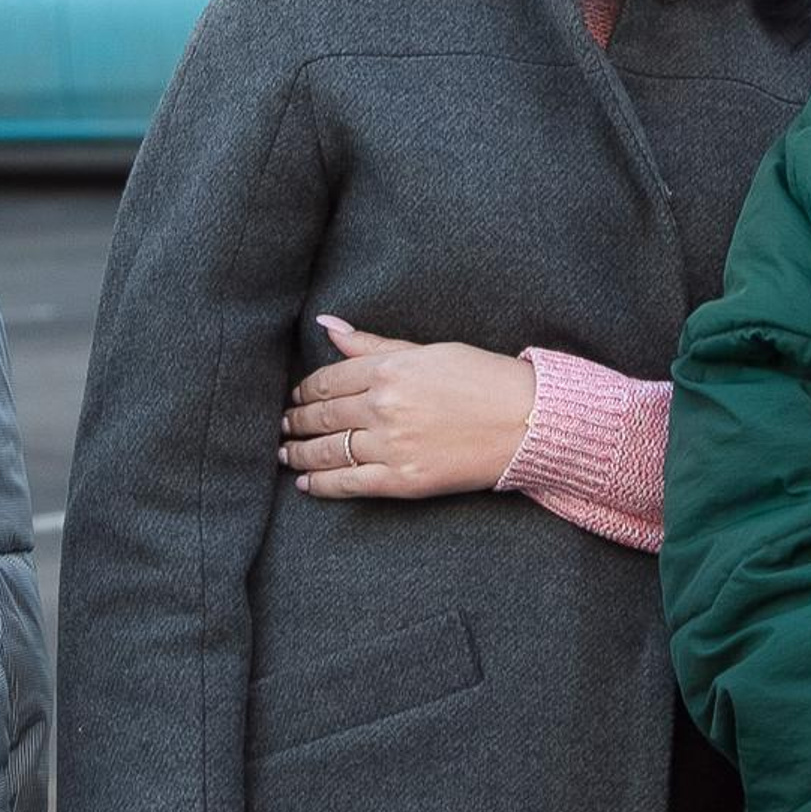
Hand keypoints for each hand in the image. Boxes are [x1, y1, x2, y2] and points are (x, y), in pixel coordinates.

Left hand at [280, 318, 537, 499]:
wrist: (526, 421)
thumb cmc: (482, 378)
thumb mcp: (428, 351)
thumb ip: (374, 344)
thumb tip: (328, 326)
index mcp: (390, 369)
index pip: (328, 380)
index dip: (305, 391)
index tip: (296, 396)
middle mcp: (384, 406)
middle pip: (322, 416)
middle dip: (297, 421)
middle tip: (283, 425)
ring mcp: (392, 446)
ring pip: (328, 451)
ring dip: (299, 453)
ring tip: (287, 453)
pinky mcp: (403, 480)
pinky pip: (349, 484)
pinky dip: (321, 485)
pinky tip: (306, 484)